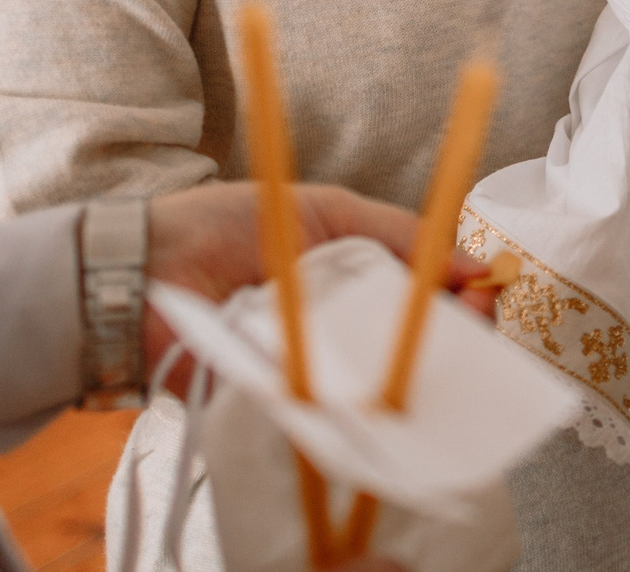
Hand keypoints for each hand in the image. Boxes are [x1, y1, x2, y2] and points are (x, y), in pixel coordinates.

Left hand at [140, 183, 498, 394]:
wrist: (144, 269)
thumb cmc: (227, 226)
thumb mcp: (327, 211)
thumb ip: (398, 234)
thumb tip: (475, 263)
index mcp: (355, 281)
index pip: (428, 298)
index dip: (464, 300)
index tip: (485, 294)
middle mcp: (342, 331)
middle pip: (419, 348)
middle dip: (457, 340)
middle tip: (474, 326)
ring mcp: (317, 373)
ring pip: (387, 388)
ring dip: (421, 379)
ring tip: (439, 363)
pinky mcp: (284, 408)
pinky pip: (337, 418)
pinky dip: (367, 413)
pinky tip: (395, 402)